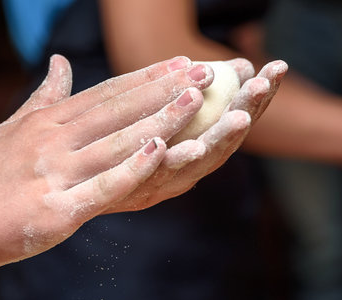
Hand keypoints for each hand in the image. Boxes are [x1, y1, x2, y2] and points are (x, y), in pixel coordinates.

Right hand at [0, 55, 214, 273]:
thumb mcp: (11, 130)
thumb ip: (43, 98)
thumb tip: (60, 62)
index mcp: (46, 122)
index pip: (106, 92)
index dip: (147, 77)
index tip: (181, 63)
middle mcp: (52, 140)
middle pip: (118, 110)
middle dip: (165, 90)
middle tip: (205, 73)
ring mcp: (53, 173)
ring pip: (116, 141)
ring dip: (159, 119)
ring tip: (195, 101)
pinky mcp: (54, 210)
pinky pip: (101, 186)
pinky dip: (132, 168)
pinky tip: (161, 151)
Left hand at [104, 59, 287, 211]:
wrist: (64, 192)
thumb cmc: (108, 147)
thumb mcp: (143, 112)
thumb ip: (182, 91)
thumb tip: (219, 63)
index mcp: (193, 148)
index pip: (232, 117)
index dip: (258, 97)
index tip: (277, 67)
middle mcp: (186, 169)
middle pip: (224, 140)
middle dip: (247, 111)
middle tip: (262, 84)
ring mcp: (162, 184)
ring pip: (199, 162)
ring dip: (220, 139)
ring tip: (239, 116)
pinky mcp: (134, 194)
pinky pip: (157, 179)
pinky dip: (173, 163)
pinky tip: (188, 145)